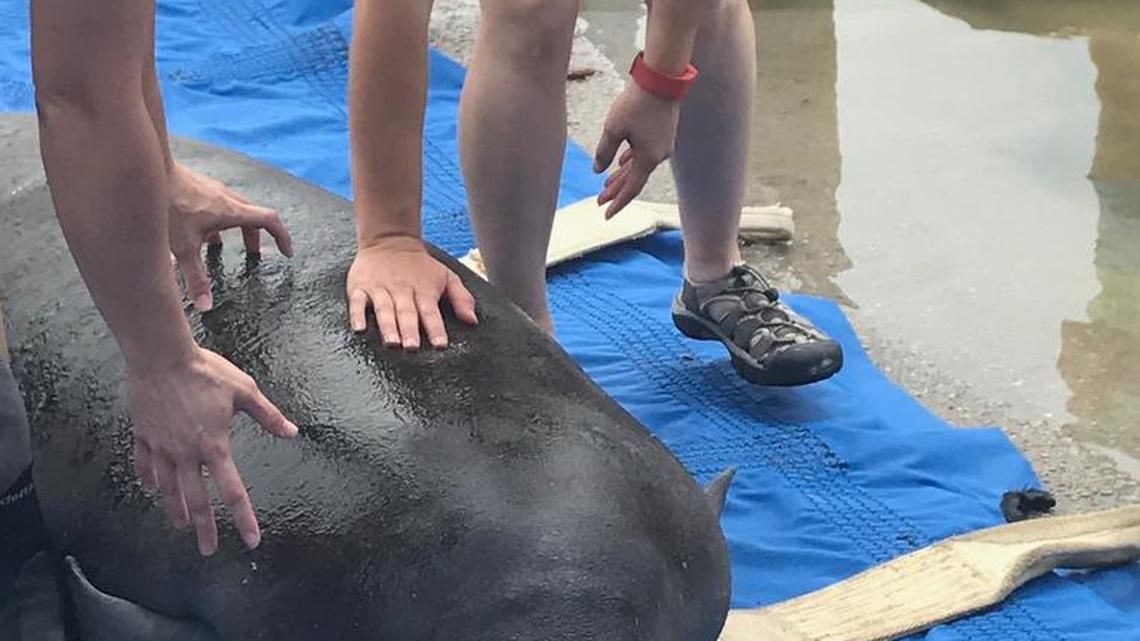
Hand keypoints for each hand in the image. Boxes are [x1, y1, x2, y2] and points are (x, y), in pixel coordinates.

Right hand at [128, 347, 297, 555]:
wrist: (160, 354)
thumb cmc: (205, 370)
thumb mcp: (244, 391)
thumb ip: (268, 415)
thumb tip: (291, 432)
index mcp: (214, 446)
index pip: (232, 491)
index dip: (243, 518)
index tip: (250, 540)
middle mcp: (186, 452)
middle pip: (195, 501)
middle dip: (204, 528)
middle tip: (207, 550)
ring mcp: (161, 445)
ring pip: (168, 487)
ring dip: (175, 509)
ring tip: (181, 525)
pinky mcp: (143, 434)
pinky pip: (144, 463)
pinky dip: (149, 478)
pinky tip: (153, 488)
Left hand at [168, 163, 293, 311]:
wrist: (146, 171)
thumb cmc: (167, 204)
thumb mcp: (183, 248)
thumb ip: (196, 278)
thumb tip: (206, 306)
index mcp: (232, 212)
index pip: (271, 221)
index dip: (283, 237)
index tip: (286, 253)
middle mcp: (227, 199)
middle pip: (254, 218)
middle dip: (257, 238)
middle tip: (254, 257)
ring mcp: (213, 191)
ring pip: (235, 211)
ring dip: (236, 229)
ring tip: (221, 247)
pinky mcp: (199, 188)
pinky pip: (218, 205)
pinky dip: (217, 221)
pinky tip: (197, 231)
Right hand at [346, 236, 476, 348]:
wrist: (390, 239)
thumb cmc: (421, 266)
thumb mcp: (446, 276)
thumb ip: (461, 298)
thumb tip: (472, 321)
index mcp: (423, 290)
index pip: (431, 311)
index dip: (435, 328)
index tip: (440, 344)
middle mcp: (402, 290)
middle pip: (406, 312)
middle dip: (410, 329)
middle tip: (412, 347)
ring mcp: (380, 289)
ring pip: (384, 309)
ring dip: (387, 326)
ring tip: (391, 342)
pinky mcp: (360, 287)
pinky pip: (357, 302)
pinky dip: (357, 315)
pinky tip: (359, 329)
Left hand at [593, 82, 680, 218]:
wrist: (662, 79)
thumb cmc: (636, 103)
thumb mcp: (613, 129)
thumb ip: (604, 152)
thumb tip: (598, 170)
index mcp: (648, 158)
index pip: (631, 189)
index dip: (618, 203)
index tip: (606, 215)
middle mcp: (659, 155)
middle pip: (634, 179)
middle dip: (616, 190)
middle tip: (599, 201)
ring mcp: (663, 144)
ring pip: (639, 165)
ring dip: (623, 175)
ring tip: (606, 184)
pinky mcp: (663, 133)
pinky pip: (645, 153)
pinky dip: (632, 160)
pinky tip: (623, 162)